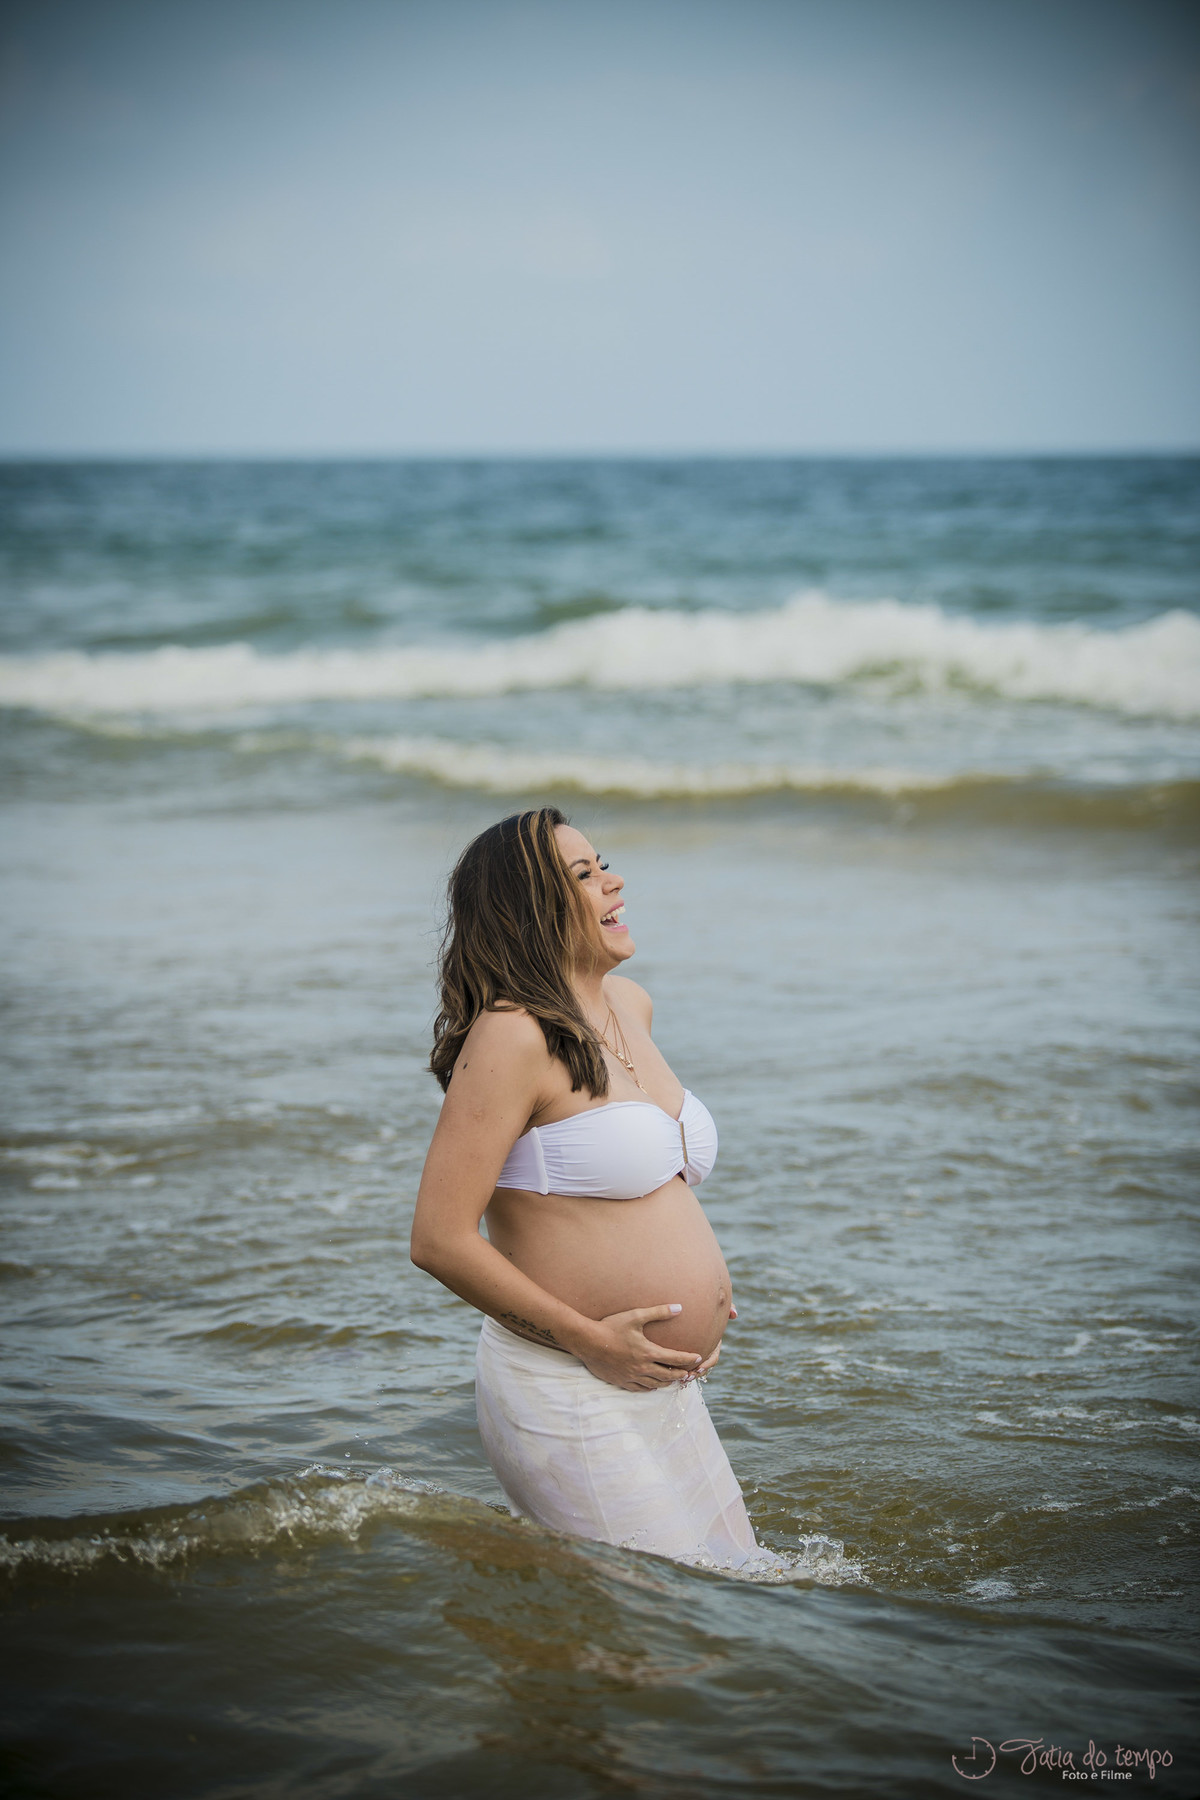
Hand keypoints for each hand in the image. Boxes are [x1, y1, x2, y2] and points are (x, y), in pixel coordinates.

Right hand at [576, 1304, 702, 1391]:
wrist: (588, 1341)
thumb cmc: (612, 1326)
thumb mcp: (636, 1316)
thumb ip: (659, 1312)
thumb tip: (679, 1307)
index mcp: (648, 1352)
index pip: (675, 1359)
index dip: (688, 1359)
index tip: (698, 1358)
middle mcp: (642, 1368)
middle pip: (668, 1375)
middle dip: (681, 1373)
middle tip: (689, 1373)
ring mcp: (631, 1376)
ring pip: (655, 1385)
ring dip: (667, 1382)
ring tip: (674, 1379)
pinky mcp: (621, 1381)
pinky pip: (640, 1389)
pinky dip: (650, 1388)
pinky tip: (652, 1386)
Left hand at [681, 1305, 735, 1383]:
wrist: (689, 1300)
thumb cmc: (705, 1302)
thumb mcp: (715, 1305)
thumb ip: (726, 1307)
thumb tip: (735, 1314)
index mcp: (712, 1342)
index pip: (713, 1358)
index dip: (707, 1364)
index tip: (699, 1368)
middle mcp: (704, 1348)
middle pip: (701, 1366)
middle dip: (695, 1373)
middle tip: (686, 1377)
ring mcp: (693, 1349)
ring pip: (690, 1366)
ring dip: (685, 1373)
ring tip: (677, 1377)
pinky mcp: (680, 1349)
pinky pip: (679, 1361)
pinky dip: (674, 1367)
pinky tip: (666, 1371)